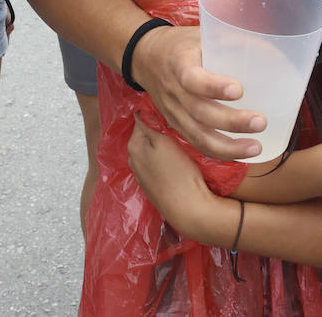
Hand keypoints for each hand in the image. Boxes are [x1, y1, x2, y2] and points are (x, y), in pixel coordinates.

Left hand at [128, 114, 234, 242]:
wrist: (188, 208)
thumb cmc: (180, 172)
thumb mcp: (164, 142)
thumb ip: (148, 127)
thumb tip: (139, 114)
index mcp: (134, 146)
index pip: (140, 120)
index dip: (155, 114)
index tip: (171, 112)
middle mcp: (133, 160)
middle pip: (144, 136)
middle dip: (157, 130)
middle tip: (177, 127)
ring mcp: (141, 175)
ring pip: (150, 150)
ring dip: (160, 145)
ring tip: (179, 143)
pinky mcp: (152, 186)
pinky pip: (155, 164)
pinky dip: (163, 159)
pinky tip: (176, 161)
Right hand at [133, 24, 265, 159]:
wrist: (146, 58)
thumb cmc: (181, 45)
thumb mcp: (199, 34)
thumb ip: (230, 41)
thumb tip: (272, 50)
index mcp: (178, 64)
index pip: (191, 79)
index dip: (213, 86)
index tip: (239, 90)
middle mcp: (174, 92)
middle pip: (199, 113)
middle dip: (231, 121)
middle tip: (260, 122)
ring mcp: (174, 113)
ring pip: (198, 136)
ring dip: (229, 146)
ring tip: (256, 147)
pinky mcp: (177, 125)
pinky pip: (198, 143)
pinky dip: (220, 152)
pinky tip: (243, 154)